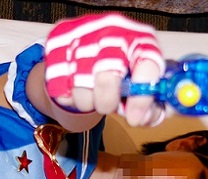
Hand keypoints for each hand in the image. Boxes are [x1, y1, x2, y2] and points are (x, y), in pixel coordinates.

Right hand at [44, 13, 165, 125]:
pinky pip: (60, 89)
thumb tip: (141, 118)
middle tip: (108, 108)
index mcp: (139, 38)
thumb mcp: (142, 84)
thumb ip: (150, 106)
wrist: (86, 47)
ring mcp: (81, 37)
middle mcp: (110, 31)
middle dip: (107, 102)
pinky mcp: (57, 47)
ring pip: (80, 88)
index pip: (147, 66)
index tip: (134, 118)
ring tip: (92, 96)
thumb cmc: (121, 70)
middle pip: (107, 77)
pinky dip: (69, 97)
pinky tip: (77, 89)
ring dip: (87, 102)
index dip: (141, 98)